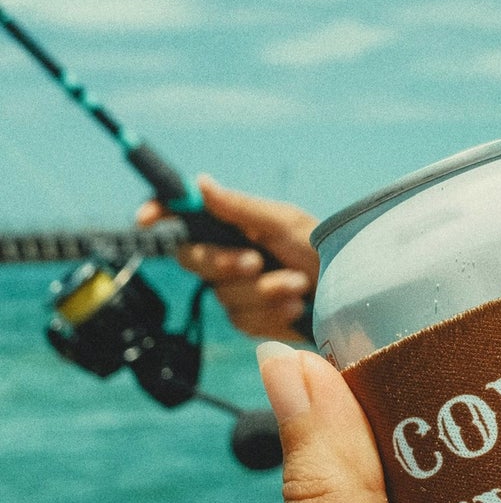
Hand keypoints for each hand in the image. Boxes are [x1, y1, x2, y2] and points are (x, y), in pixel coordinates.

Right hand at [138, 175, 318, 339]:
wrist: (353, 294)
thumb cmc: (324, 249)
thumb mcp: (285, 223)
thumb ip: (240, 208)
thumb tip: (199, 182)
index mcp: (234, 225)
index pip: (185, 217)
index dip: (160, 214)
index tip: (146, 219)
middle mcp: (229, 255)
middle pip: (192, 259)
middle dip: (223, 263)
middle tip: (255, 261)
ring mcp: (237, 290)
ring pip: (222, 294)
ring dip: (264, 291)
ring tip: (299, 285)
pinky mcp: (251, 320)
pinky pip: (243, 320)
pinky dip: (272, 313)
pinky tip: (297, 307)